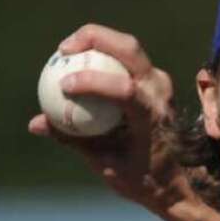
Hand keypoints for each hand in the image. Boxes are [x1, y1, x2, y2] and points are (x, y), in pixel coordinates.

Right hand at [28, 23, 219, 220]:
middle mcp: (161, 93)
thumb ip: (73, 140)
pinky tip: (79, 62)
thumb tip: (36, 123)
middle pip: (128, 48)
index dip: (92, 82)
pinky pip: (127, 59)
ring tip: (67, 51)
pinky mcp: (156, 81)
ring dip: (97, 41)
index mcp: (152, 117)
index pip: (124, 89)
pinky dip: (103, 55)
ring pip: (129, 47)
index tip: (64, 85)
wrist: (182, 182)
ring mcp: (161, 84)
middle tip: (62, 49)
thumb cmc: (145, 179)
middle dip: (93, 38)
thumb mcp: (106, 165)